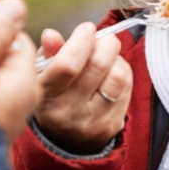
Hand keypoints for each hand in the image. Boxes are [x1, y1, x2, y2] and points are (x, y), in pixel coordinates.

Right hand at [33, 23, 131, 153]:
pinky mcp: (112, 126)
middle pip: (98, 65)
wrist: (63, 140)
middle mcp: (69, 112)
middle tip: (102, 39)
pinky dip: (123, 72)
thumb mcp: (41, 75)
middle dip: (105, 42)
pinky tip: (112, 73)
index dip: (81, 41)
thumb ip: (48, 53)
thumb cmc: (52, 96)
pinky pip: (127, 88)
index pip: (68, 66)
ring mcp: (93, 121)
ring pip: (118, 76)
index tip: (86, 29)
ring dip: (117, 58)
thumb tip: (51, 34)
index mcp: (47, 96)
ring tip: (108, 56)